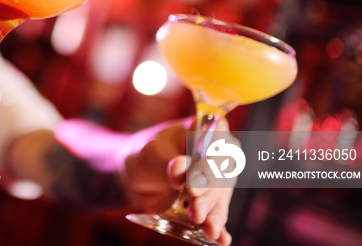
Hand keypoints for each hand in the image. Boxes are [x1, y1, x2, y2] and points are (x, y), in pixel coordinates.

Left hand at [121, 118, 233, 245]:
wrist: (138, 175)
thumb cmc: (145, 155)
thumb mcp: (151, 154)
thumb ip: (167, 161)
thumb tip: (180, 167)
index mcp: (204, 127)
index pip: (218, 140)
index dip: (211, 161)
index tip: (194, 184)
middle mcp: (216, 150)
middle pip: (223, 172)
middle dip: (209, 194)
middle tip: (195, 211)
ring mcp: (216, 175)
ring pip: (221, 195)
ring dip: (213, 212)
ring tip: (205, 227)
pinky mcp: (211, 197)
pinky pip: (218, 211)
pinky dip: (219, 224)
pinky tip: (221, 238)